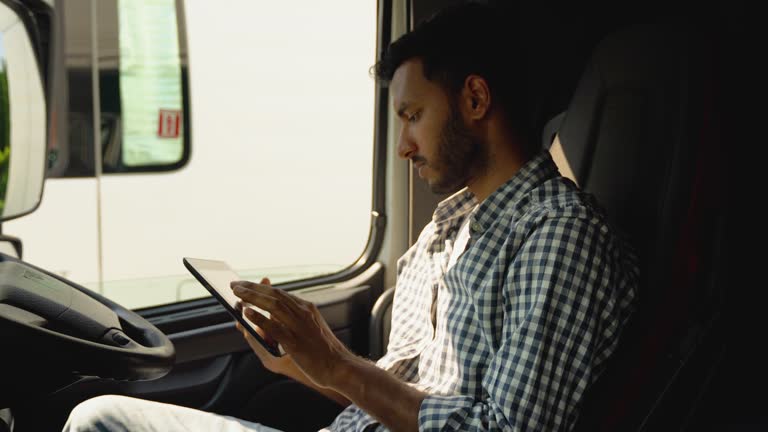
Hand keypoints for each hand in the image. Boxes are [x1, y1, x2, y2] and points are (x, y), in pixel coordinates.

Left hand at [231, 278, 351, 388]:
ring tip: (237, 293)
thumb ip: (290, 322)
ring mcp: (299, 326)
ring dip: (252, 297)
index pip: (279, 293)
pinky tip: (247, 313)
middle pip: (273, 295)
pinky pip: (274, 327)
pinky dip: (259, 318)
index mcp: (307, 308)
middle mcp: (303, 313)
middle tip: (235, 284)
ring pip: (273, 305)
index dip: (260, 287)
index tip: (246, 284)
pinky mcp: (295, 342)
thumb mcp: (309, 329)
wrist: (340, 366)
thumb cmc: (324, 351)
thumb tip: (264, 318)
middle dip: (252, 288)